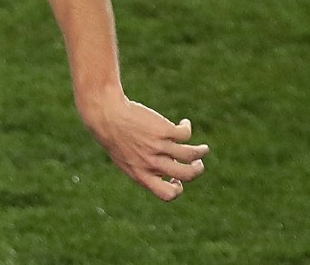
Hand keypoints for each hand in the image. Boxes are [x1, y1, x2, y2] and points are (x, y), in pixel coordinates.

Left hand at [82, 96, 208, 200]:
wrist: (105, 115)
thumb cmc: (114, 137)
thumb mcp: (126, 158)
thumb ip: (145, 167)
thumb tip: (171, 165)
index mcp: (141, 175)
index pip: (167, 194)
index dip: (177, 189)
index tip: (177, 179)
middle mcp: (151, 163)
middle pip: (186, 175)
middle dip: (197, 171)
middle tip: (198, 164)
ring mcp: (158, 147)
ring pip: (190, 154)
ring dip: (201, 152)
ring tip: (203, 149)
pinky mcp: (163, 130)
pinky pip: (185, 134)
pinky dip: (187, 128)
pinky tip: (184, 124)